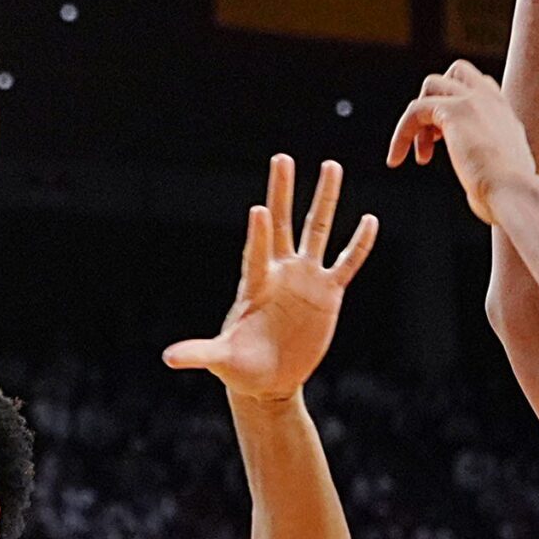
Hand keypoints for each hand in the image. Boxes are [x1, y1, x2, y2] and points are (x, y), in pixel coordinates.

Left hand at [165, 156, 376, 402]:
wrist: (269, 380)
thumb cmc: (240, 367)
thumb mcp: (221, 360)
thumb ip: (199, 353)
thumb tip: (168, 358)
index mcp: (255, 285)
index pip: (256, 253)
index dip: (257, 234)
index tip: (258, 209)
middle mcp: (280, 273)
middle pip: (281, 224)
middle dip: (282, 192)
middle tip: (282, 158)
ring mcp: (305, 279)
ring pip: (317, 231)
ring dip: (325, 200)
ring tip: (331, 165)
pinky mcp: (328, 293)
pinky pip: (346, 263)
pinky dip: (358, 243)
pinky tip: (370, 220)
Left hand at [384, 62, 538, 224]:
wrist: (515, 194)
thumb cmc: (510, 196)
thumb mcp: (504, 171)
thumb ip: (491, 161)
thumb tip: (479, 178)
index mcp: (505, 113)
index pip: (480, 87)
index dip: (457, 106)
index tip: (447, 141)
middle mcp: (492, 100)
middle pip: (456, 72)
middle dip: (436, 99)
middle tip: (432, 138)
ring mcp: (473, 101)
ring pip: (432, 85)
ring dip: (419, 117)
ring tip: (420, 154)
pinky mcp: (453, 111)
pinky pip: (415, 110)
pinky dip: (401, 133)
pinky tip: (397, 159)